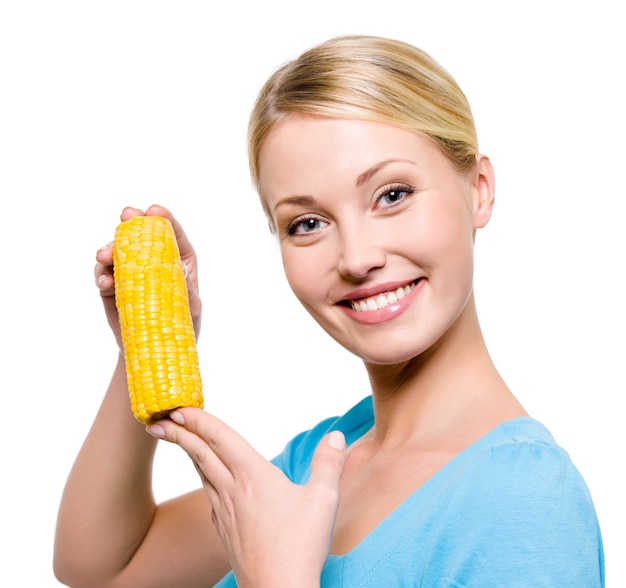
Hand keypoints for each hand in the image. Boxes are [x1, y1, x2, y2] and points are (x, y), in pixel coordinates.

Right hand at [94, 205, 201, 351]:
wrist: (156, 353)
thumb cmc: (181, 326)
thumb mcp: (191, 308)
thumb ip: (186, 290)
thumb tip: (179, 271)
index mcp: (180, 261)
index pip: (172, 234)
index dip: (163, 218)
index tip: (154, 210)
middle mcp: (154, 262)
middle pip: (141, 235)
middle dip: (132, 223)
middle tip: (126, 216)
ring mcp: (130, 272)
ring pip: (117, 251)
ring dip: (109, 249)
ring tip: (105, 256)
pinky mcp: (112, 287)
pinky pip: (103, 275)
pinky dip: (101, 275)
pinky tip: (105, 282)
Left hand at [147, 408, 345, 587]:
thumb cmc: (300, 547)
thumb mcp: (323, 499)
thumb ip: (329, 463)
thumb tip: (336, 436)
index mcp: (253, 476)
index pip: (221, 438)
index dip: (199, 420)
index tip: (178, 408)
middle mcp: (233, 490)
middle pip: (201, 454)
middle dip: (178, 433)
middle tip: (158, 419)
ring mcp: (224, 512)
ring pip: (201, 473)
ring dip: (188, 452)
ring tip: (177, 439)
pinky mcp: (224, 530)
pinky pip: (208, 495)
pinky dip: (202, 477)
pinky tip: (206, 479)